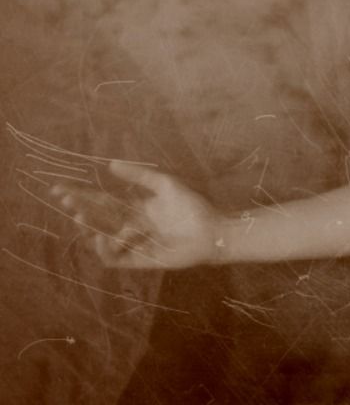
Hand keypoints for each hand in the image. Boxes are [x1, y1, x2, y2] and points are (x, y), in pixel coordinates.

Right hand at [51, 161, 222, 269]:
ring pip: (100, 239)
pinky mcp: (138, 260)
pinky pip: (114, 258)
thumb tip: (110, 164)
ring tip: (80, 217)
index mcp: (134, 208)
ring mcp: (133, 244)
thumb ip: (139, 176)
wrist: (213, 230)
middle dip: (79, 208)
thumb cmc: (193, 206)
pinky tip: (103, 236)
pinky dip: (105, 249)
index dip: (81, 195)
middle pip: (97, 218)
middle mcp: (129, 226)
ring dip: (89, 228)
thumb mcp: (166, 184)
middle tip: (65, 199)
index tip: (60, 188)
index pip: (101, 201)